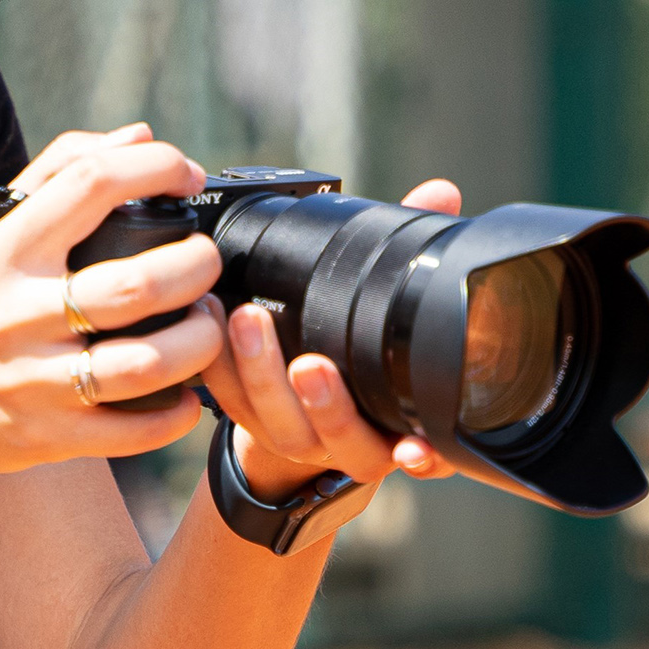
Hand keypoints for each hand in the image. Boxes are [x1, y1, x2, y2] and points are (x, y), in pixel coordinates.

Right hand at [0, 125, 221, 493]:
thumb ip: (55, 177)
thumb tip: (135, 136)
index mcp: (1, 252)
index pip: (87, 184)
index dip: (152, 168)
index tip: (184, 175)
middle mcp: (14, 315)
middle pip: (134, 285)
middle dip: (195, 266)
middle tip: (207, 262)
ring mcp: (31, 381)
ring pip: (145, 363)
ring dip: (200, 341)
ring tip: (209, 325)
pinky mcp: (47, 437)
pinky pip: (134, 430)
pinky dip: (178, 413)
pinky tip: (187, 393)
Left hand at [197, 177, 463, 499]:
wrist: (301, 414)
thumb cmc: (356, 351)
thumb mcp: (390, 309)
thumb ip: (417, 252)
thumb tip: (440, 193)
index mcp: (390, 428)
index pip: (414, 451)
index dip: (417, 455)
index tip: (412, 448)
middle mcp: (344, 443)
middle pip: (336, 437)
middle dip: (324, 404)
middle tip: (307, 363)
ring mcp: (292, 437)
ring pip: (274, 420)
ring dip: (255, 373)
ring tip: (240, 319)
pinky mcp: (245, 420)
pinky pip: (226, 400)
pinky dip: (215, 365)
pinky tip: (207, 319)